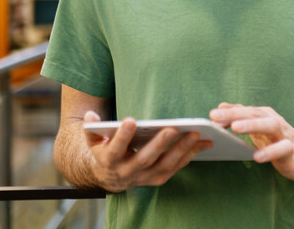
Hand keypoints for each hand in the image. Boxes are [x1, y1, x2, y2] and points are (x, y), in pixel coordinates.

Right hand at [83, 111, 212, 191]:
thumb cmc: (105, 149)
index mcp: (109, 160)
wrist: (109, 177)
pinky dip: (190, 156)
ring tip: (195, 133)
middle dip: (159, 143)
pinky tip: (202, 143)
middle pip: (145, 158)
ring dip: (181, 150)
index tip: (130, 121)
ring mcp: (144, 177)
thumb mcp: (94, 139)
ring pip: (164, 165)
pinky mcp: (158, 179)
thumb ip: (92, 128)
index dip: (122, 136)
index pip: (115, 148)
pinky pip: (175, 168)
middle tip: (173, 127)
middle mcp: (127, 171)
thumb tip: (91, 114)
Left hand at [209, 103, 293, 180]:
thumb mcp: (258, 126)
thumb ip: (241, 116)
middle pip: (255, 114)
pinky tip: (257, 156)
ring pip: (270, 125)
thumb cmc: (278, 140)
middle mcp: (274, 121)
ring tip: (235, 128)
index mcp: (264, 115)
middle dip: (235, 114)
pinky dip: (270, 152)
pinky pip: (282, 149)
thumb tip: (221, 106)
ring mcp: (284, 135)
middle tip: (216, 117)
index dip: (228, 112)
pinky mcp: (291, 151)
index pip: (245, 110)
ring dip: (252, 125)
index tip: (211, 115)